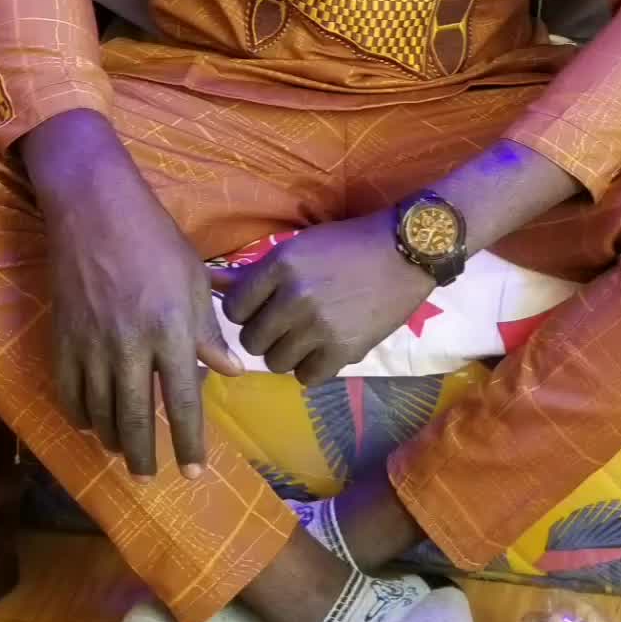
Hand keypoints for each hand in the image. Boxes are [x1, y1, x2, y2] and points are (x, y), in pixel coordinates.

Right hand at [32, 135, 237, 476]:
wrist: (94, 209)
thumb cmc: (155, 240)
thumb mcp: (194, 280)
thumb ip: (208, 331)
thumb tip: (230, 372)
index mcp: (171, 330)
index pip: (184, 402)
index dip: (189, 442)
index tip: (193, 472)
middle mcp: (131, 346)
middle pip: (136, 419)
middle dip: (144, 456)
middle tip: (149, 476)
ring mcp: (92, 344)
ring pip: (100, 412)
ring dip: (113, 439)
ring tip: (124, 452)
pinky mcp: (63, 337)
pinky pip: (69, 391)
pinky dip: (80, 415)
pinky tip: (91, 423)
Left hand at [217, 211, 432, 386]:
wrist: (405, 251)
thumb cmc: (349, 244)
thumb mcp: (299, 247)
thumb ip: (259, 271)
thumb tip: (215, 284)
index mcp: (280, 265)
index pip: (234, 308)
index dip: (245, 312)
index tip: (261, 310)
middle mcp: (295, 297)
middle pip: (252, 339)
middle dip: (264, 335)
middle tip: (285, 326)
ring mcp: (319, 327)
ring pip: (275, 362)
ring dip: (287, 354)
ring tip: (306, 338)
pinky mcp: (344, 350)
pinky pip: (306, 377)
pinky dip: (311, 368)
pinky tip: (323, 351)